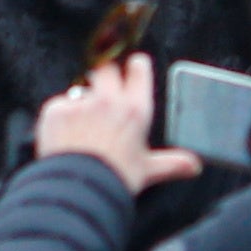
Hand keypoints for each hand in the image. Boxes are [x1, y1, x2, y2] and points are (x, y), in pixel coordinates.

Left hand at [33, 53, 197, 193]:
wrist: (80, 187)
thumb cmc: (117, 177)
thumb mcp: (149, 170)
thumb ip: (172, 163)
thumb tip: (194, 165)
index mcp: (135, 110)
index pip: (138, 72)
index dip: (136, 66)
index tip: (135, 64)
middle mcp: (108, 100)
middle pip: (106, 70)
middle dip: (105, 76)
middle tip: (104, 93)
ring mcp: (80, 103)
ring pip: (81, 91)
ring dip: (83, 102)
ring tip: (83, 126)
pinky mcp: (56, 109)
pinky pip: (60, 106)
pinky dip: (62, 118)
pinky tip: (66, 137)